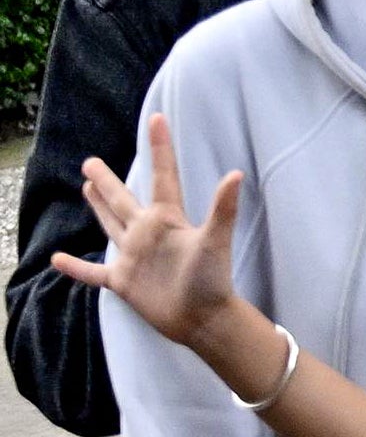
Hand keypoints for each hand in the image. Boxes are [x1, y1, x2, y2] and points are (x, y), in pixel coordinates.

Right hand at [59, 119, 245, 350]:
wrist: (203, 319)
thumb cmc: (213, 280)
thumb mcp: (215, 240)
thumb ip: (223, 208)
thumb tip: (237, 173)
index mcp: (168, 219)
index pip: (162, 175)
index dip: (160, 147)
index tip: (157, 117)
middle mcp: (148, 233)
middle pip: (123, 199)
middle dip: (107, 181)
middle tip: (90, 161)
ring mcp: (134, 256)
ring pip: (110, 225)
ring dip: (97, 207)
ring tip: (86, 186)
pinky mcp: (123, 281)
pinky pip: (92, 272)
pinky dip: (75, 267)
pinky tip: (57, 258)